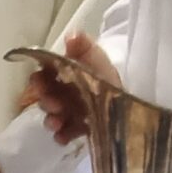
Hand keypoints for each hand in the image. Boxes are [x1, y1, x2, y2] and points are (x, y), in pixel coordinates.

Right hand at [32, 32, 120, 147]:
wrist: (133, 106)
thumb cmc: (112, 80)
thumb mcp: (99, 61)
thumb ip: (85, 48)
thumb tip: (72, 36)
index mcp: (69, 73)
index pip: (46, 74)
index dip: (39, 78)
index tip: (38, 81)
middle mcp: (68, 92)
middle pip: (47, 96)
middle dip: (46, 100)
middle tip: (53, 104)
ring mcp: (73, 112)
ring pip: (54, 116)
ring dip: (51, 120)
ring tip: (57, 123)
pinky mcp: (81, 130)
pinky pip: (65, 134)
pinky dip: (62, 135)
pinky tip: (64, 137)